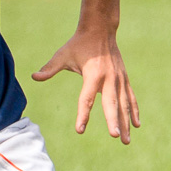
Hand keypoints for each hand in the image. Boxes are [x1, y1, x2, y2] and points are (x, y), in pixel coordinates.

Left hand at [32, 26, 140, 143]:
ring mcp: (119, 79)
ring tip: (126, 140)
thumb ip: (50, 68)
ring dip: (126, 122)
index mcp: (93, 74)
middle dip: (114, 122)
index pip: (87, 98)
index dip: (83, 114)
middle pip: (111, 104)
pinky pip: (131, 98)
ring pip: (124, 104)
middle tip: (116, 137)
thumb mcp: (63, 55)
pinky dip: (134, 111)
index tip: (80, 129)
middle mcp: (109, 78)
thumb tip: (34, 77)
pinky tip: (136, 125)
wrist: (101, 30)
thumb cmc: (79, 44)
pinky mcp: (124, 80)